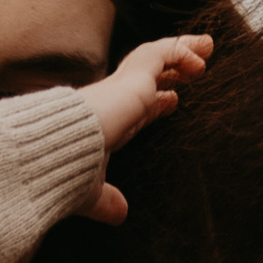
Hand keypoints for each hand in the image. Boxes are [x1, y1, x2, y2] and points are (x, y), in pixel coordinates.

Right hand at [72, 32, 212, 221]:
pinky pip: (161, 55)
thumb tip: (119, 215)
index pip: (135, 107)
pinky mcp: (132, 78)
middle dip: (171, 70)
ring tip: (207, 46)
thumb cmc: (64, 172)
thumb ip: (106, 201)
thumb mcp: (91, 191)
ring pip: (155, 57)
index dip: (155, 102)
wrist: (56, 154)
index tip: (172, 100)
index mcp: (105, 122)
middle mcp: (113, 99)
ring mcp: (121, 85)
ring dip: (182, 50)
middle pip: (148, 77)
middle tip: (194, 69)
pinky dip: (181, 52)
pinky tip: (199, 61)